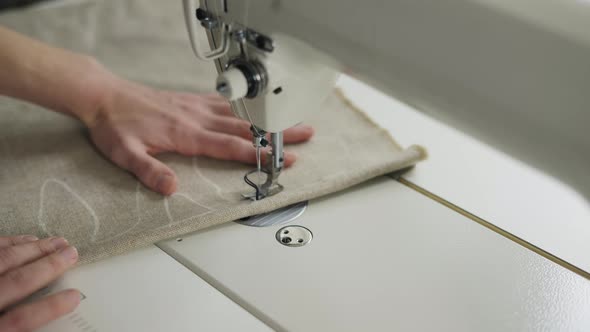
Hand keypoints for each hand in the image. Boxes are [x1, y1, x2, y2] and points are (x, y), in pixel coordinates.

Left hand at [0, 235, 79, 331]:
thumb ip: (24, 325)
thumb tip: (56, 324)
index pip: (22, 318)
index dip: (50, 307)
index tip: (75, 296)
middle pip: (17, 282)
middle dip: (48, 266)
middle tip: (71, 253)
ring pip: (4, 260)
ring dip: (33, 250)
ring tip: (57, 241)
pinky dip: (9, 242)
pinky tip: (26, 238)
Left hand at [85, 76, 313, 194]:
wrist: (104, 96)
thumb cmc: (115, 125)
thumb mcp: (126, 154)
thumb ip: (150, 171)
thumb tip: (171, 188)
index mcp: (186, 133)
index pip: (230, 145)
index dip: (258, 153)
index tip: (281, 158)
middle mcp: (196, 118)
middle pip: (245, 127)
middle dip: (276, 133)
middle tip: (304, 135)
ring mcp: (196, 107)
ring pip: (239, 114)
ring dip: (267, 119)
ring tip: (292, 120)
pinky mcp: (191, 100)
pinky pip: (225, 103)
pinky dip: (244, 108)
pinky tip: (254, 111)